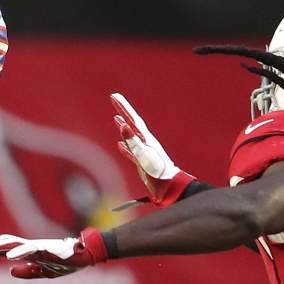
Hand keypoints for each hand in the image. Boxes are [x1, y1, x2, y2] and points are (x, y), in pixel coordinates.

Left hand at [0, 228, 107, 278]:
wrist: (85, 255)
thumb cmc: (67, 261)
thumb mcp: (45, 271)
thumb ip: (28, 272)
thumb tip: (10, 271)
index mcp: (29, 251)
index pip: (5, 248)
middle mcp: (30, 246)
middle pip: (5, 243)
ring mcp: (38, 246)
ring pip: (13, 244)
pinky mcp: (47, 248)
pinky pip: (31, 250)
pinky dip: (19, 252)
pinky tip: (9, 255)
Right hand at [110, 92, 193, 207]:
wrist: (169, 187)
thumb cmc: (158, 171)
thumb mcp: (143, 155)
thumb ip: (132, 140)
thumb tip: (123, 124)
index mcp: (146, 138)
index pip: (132, 118)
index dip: (123, 106)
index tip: (114, 96)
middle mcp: (145, 142)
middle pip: (132, 123)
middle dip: (123, 110)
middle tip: (114, 99)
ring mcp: (144, 152)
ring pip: (131, 136)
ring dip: (123, 126)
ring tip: (117, 118)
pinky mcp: (142, 162)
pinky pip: (131, 151)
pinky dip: (125, 146)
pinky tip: (119, 145)